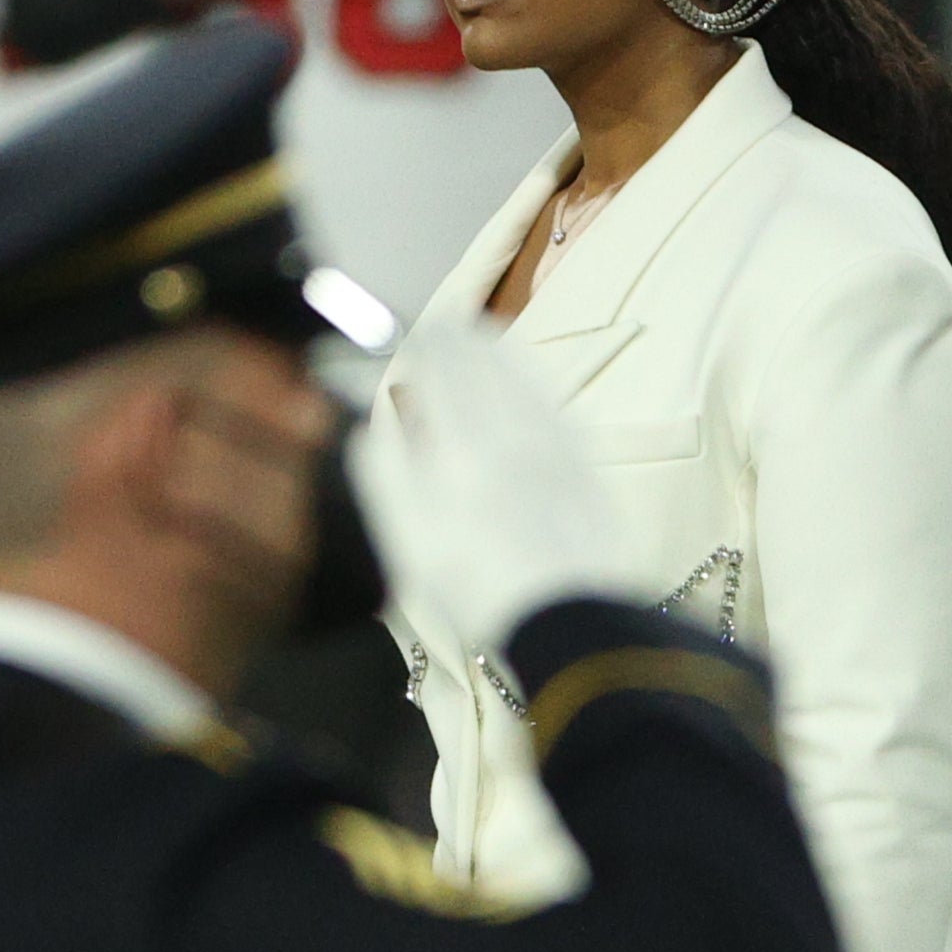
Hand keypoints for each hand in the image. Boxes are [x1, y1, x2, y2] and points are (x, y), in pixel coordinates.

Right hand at [358, 325, 619, 658]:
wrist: (568, 622)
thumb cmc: (477, 589)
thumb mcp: (410, 539)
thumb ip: (385, 471)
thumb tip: (368, 422)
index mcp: (459, 448)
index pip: (438, 370)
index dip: (419, 346)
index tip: (407, 336)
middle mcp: (509, 432)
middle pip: (479, 363)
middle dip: (453, 339)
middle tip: (436, 329)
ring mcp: (553, 442)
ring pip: (519, 375)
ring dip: (493, 349)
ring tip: (476, 337)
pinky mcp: (583, 460)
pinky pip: (551, 400)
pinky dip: (529, 379)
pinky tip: (521, 381)